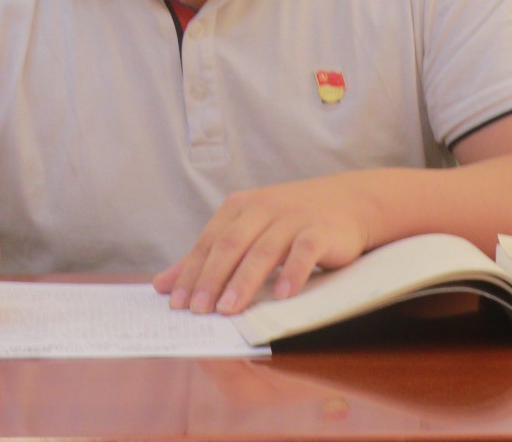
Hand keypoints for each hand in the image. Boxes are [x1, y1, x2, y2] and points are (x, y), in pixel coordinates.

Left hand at [152, 175, 372, 314]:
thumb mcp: (247, 231)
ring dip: (245, 280)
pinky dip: (292, 272)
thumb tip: (162, 285)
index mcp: (241, 207)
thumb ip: (206, 257)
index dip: (192, 272)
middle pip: (231, 245)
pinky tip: (282, 295)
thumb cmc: (290, 221)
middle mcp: (264, 209)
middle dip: (212, 278)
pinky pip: (304, 251)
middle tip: (199, 310)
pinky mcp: (321, 230)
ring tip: (229, 309)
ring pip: (264, 250)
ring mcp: (293, 218)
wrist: (349, 201)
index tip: (177, 303)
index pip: (209, 242)